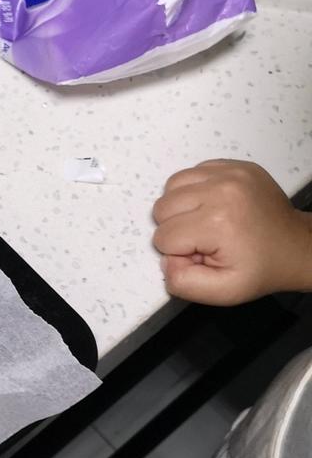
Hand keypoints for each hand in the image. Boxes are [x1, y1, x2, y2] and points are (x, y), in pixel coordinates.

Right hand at [152, 160, 311, 304]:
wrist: (294, 247)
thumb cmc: (262, 268)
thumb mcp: (222, 292)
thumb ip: (183, 282)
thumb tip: (165, 260)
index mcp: (218, 222)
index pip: (163, 237)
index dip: (179, 253)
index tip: (204, 255)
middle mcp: (222, 190)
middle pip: (162, 208)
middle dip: (176, 228)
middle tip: (204, 240)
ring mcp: (229, 173)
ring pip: (172, 186)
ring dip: (181, 207)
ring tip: (205, 222)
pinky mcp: (233, 165)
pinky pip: (192, 173)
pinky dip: (195, 191)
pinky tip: (213, 207)